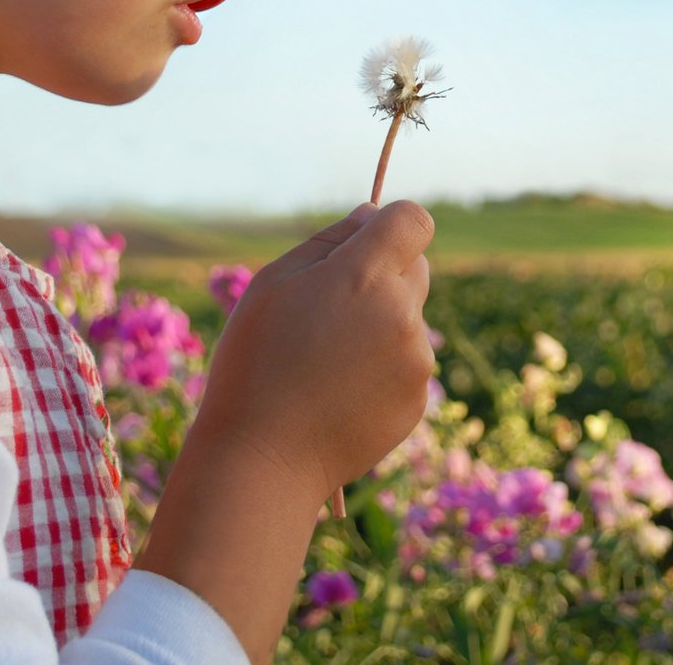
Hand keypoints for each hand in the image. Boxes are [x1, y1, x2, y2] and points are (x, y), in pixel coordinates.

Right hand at [189, 200, 435, 504]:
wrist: (263, 457)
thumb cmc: (255, 362)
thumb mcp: (273, 283)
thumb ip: (330, 240)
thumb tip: (371, 216)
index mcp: (365, 275)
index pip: (413, 221)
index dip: (391, 225)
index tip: (367, 243)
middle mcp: (402, 313)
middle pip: (417, 268)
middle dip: (385, 276)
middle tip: (332, 309)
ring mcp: (415, 360)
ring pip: (410, 320)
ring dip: (382, 326)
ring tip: (327, 362)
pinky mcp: (417, 399)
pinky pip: (407, 364)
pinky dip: (383, 369)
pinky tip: (340, 392)